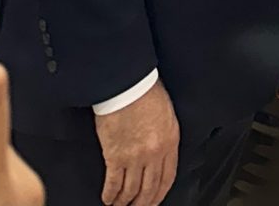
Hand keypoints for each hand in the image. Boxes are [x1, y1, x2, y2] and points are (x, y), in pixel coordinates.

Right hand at [95, 80, 178, 205]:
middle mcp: (154, 154)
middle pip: (149, 188)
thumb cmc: (146, 91)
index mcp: (170, 142)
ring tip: (120, 205)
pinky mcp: (115, 156)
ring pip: (131, 190)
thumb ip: (165, 135)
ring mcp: (135, 157)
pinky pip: (114, 183)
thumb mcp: (167, 113)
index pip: (167, 178)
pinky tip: (108, 198)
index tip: (154, 201)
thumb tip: (160, 150)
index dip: (160, 194)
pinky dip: (110, 194)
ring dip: (125, 201)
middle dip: (143, 203)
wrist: (128, 84)